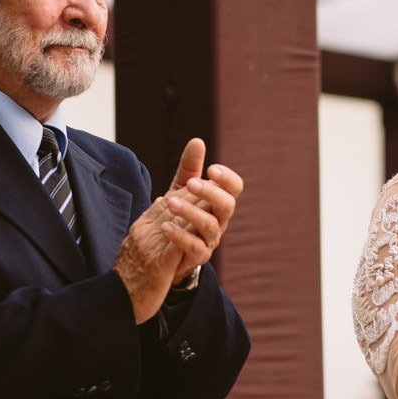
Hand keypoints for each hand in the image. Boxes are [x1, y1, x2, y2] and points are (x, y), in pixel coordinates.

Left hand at [161, 139, 243, 282]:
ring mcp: (210, 240)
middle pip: (227, 205)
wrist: (163, 249)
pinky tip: (165, 226)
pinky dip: (180, 236)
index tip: (211, 169)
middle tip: (191, 183)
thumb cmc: (178, 216)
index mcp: (218, 202)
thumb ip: (189, 168)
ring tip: (169, 202)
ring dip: (190, 212)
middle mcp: (219, 221)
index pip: (234, 189)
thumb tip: (197, 141)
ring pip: (209, 225)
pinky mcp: (197, 257)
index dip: (227, 179)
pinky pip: (194, 247)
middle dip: (210, 192)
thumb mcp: (180, 190)